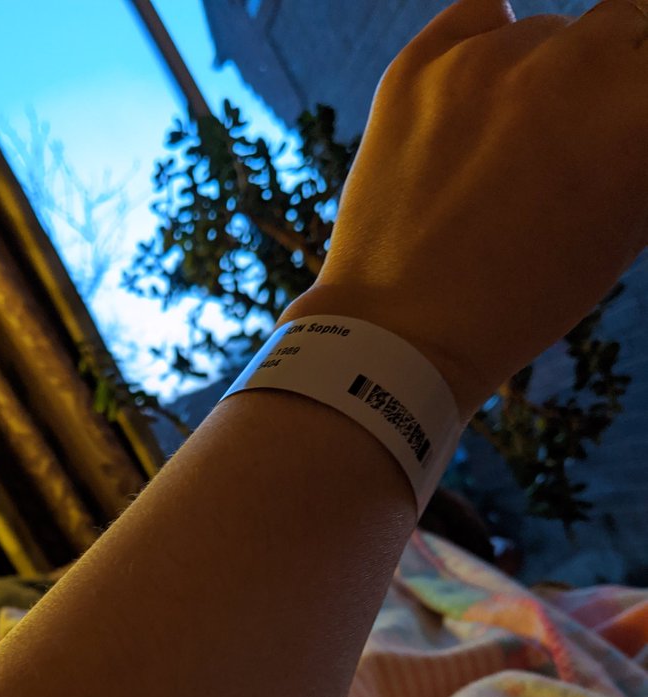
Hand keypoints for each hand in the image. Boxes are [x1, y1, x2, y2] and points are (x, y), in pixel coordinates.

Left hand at [280, 0, 647, 423]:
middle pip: (624, 26)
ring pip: (548, 32)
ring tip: (508, 149)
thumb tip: (636, 114)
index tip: (622, 125)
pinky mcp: (421, 63)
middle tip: (577, 131)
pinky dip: (486, 46)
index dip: (639, 100)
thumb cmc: (523, 299)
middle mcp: (575, 69)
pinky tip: (479, 100)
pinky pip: (480, 17)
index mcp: (639, 119)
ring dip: (544, 72)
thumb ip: (644, 153)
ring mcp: (491, 59)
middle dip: (612, 73)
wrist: (405, 332)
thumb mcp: (624, 231)